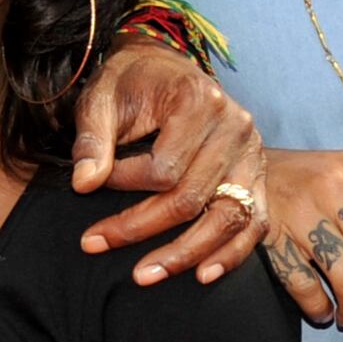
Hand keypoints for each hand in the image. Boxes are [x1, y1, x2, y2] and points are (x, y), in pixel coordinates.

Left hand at [72, 42, 269, 286]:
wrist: (163, 66)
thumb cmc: (130, 84)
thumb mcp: (100, 100)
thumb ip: (92, 140)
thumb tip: (85, 184)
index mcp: (200, 101)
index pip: (163, 167)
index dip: (124, 184)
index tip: (96, 182)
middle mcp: (235, 126)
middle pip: (192, 197)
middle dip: (141, 227)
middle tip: (95, 245)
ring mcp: (252, 153)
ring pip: (226, 217)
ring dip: (185, 253)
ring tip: (145, 275)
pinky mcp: (257, 174)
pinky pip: (253, 221)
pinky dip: (231, 253)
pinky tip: (203, 274)